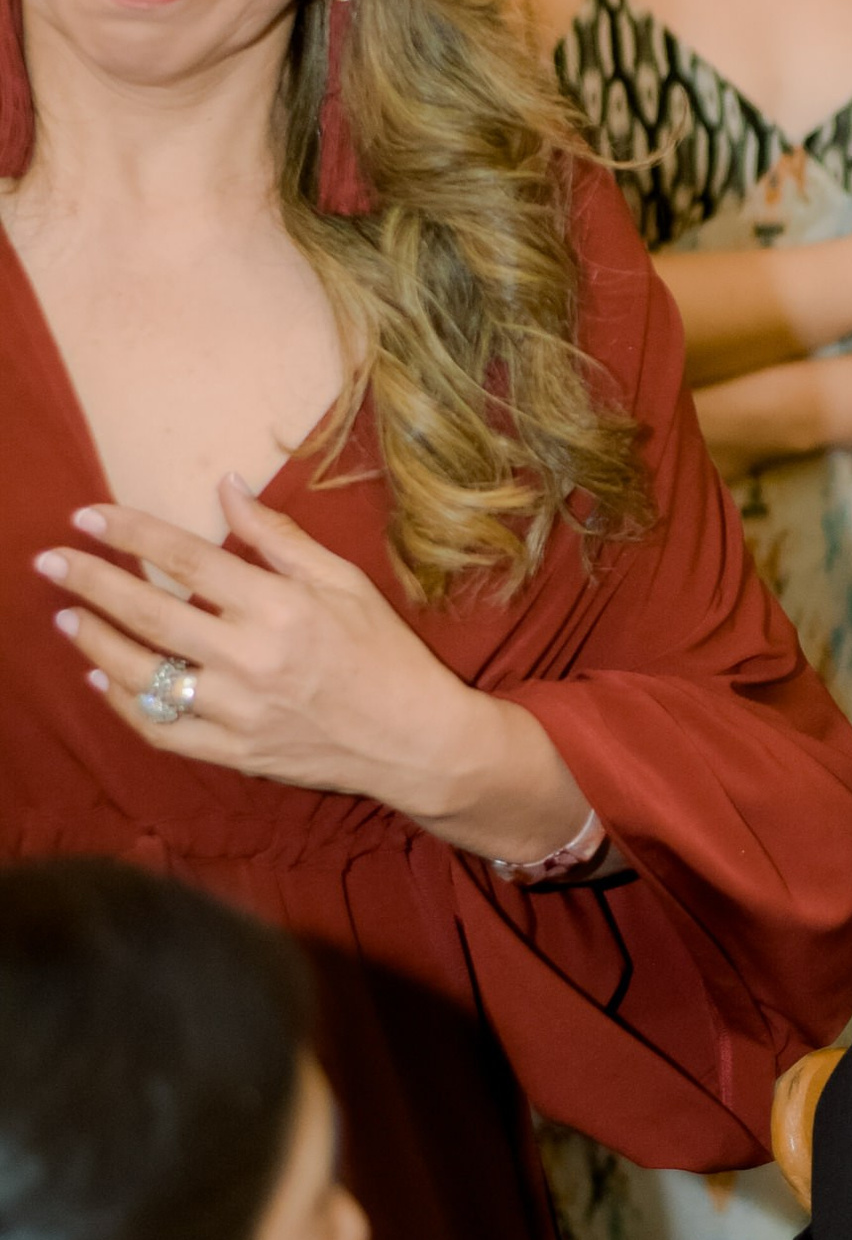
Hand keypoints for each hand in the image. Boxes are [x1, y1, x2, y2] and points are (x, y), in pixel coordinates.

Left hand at [40, 483, 501, 828]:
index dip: (132, 535)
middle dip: (92, 583)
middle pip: (151, 613)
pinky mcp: (234, 752)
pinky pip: (162, 730)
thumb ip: (277, 536)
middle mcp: (252, 657)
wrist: (413, 740)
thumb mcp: (343, 581)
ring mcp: (239, 710)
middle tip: (49, 562)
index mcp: (281, 607)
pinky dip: (124, 705)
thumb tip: (225, 488)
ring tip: (67, 619)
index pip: (189, 560)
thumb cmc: (384, 653)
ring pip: (145, 675)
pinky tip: (101, 679)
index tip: (87, 517)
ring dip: (98, 643)